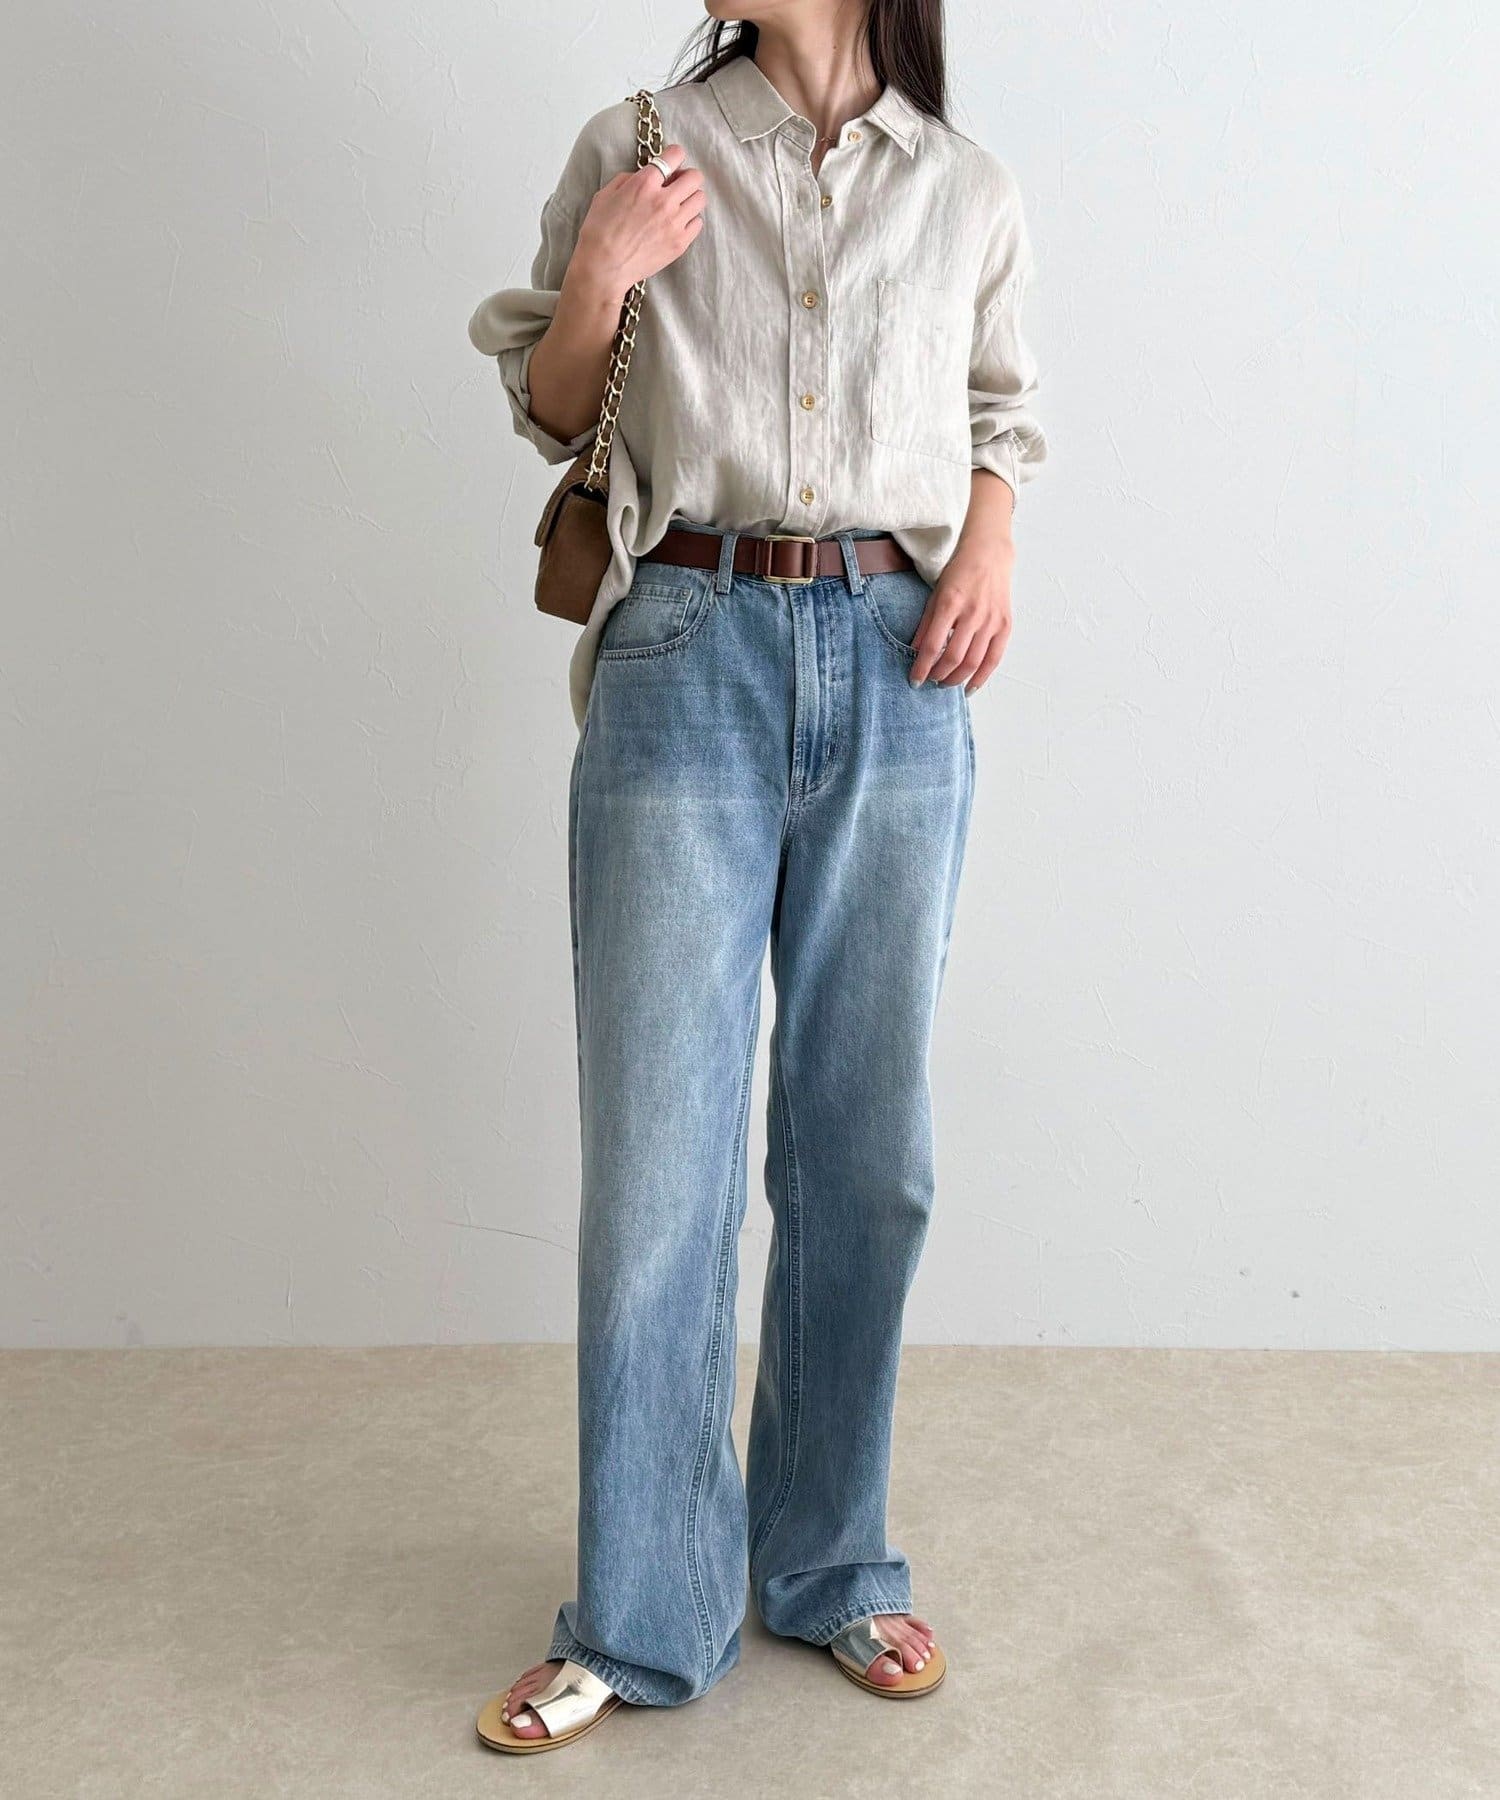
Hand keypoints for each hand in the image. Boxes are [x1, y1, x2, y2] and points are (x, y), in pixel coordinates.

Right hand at [568, 144, 706, 304]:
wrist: (603, 268)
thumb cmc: (599, 232)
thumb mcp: (606, 194)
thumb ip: (629, 179)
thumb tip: (644, 176)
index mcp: (644, 184)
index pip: (675, 155)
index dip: (674, 155)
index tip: (672, 162)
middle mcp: (663, 201)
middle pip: (695, 177)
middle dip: (686, 177)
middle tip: (676, 185)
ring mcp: (674, 223)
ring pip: (700, 199)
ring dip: (690, 198)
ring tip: (678, 206)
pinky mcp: (679, 243)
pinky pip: (698, 223)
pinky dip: (690, 221)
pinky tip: (676, 224)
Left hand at [910, 528, 1015, 691]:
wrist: (989, 556)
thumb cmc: (959, 574)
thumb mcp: (935, 595)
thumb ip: (925, 625)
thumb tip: (914, 653)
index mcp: (950, 604)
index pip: (932, 646)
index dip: (922, 668)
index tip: (914, 680)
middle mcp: (972, 614)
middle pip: (953, 658)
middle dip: (939, 676)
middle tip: (931, 681)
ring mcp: (991, 620)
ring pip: (973, 662)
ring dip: (957, 679)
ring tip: (946, 683)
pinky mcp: (1005, 626)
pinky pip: (994, 659)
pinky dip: (981, 677)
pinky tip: (970, 687)